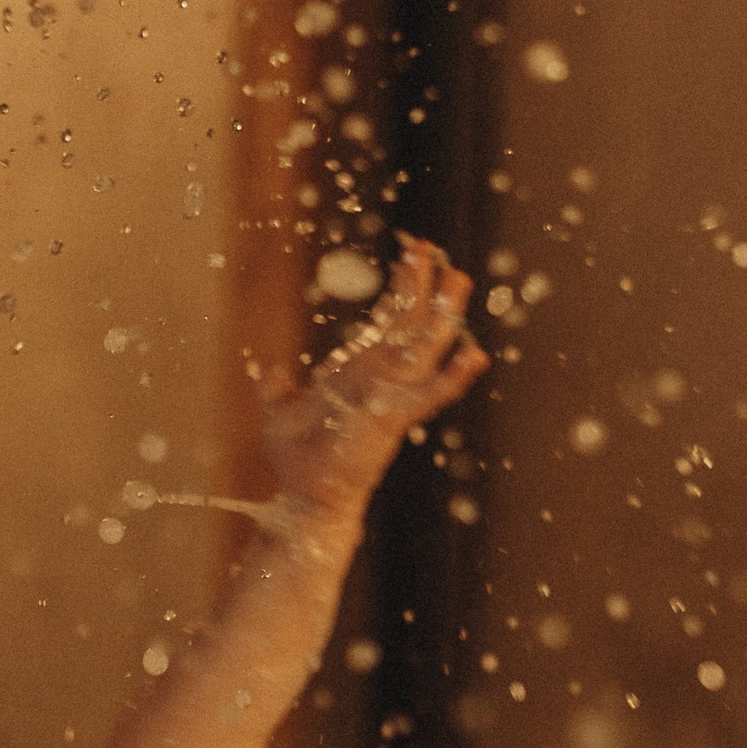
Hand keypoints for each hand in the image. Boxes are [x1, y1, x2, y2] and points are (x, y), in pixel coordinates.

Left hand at [258, 237, 487, 525]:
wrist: (306, 499)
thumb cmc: (298, 463)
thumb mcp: (278, 414)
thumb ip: (276, 389)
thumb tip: (271, 369)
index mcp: (361, 373)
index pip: (389, 322)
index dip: (402, 288)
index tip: (411, 254)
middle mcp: (383, 380)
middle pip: (412, 324)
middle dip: (424, 287)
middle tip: (434, 248)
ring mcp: (393, 397)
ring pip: (425, 348)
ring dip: (443, 315)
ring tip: (459, 279)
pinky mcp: (394, 418)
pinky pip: (430, 394)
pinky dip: (453, 377)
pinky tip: (475, 356)